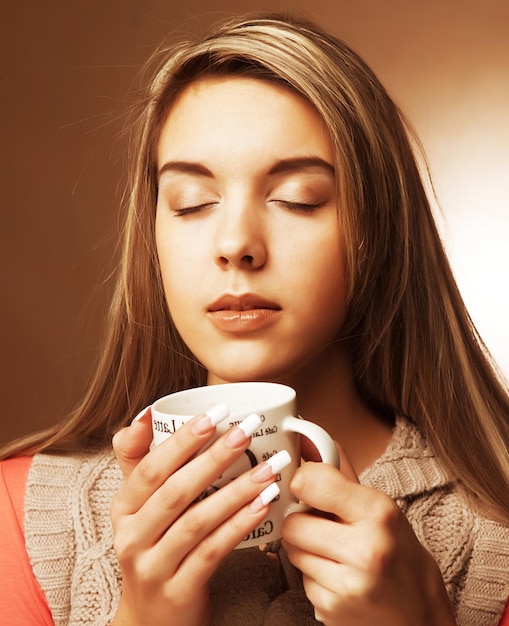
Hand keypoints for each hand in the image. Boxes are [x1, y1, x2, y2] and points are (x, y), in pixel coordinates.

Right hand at [110, 407, 281, 625]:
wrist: (151, 619)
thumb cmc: (154, 547)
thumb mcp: (139, 506)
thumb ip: (140, 460)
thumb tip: (147, 415)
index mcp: (124, 508)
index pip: (150, 468)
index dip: (182, 439)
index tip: (214, 415)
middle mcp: (131, 536)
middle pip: (176, 491)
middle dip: (215, 457)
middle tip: (247, 432)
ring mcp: (153, 567)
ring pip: (198, 521)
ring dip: (236, 491)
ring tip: (269, 469)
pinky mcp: (178, 592)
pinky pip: (212, 552)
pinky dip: (239, 526)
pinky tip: (264, 505)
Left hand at [282, 447, 455, 625]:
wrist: (421, 614)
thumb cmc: (400, 553)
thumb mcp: (381, 507)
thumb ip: (342, 474)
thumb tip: (309, 438)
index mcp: (378, 512)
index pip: (310, 482)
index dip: (302, 482)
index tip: (307, 486)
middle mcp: (365, 549)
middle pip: (293, 522)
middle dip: (302, 521)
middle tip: (322, 524)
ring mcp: (348, 584)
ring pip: (291, 550)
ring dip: (304, 548)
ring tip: (333, 551)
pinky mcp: (332, 610)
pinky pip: (301, 579)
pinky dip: (313, 575)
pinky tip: (338, 575)